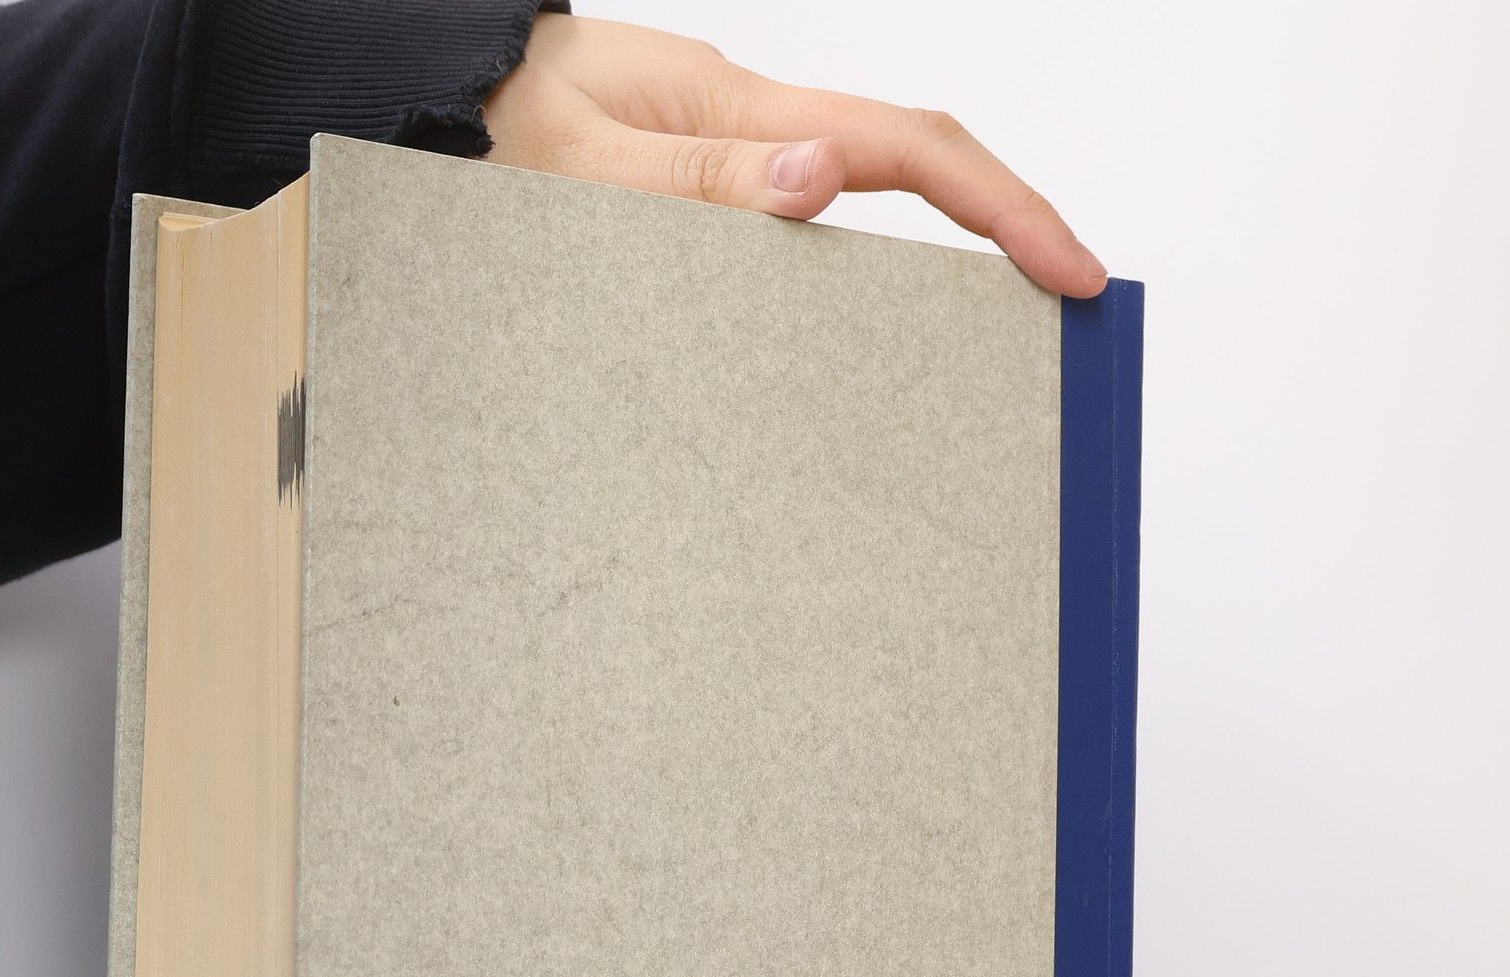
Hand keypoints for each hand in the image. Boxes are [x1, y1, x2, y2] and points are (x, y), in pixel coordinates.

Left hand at [484, 15, 1105, 297]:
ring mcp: (734, 157)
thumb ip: (690, 184)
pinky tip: (864, 325)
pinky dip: (856, 268)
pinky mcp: (707, 190)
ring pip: (864, 198)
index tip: (1070, 268)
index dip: (1004, 205)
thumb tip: (818, 178)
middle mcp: (750, 129)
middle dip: (1003, 225)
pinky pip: (803, 224)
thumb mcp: (578, 167)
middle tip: (1061, 312)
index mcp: (734, 111)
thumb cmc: (491, 129)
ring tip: (981, 345)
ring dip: (935, 253)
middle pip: (912, 166)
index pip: (905, 149)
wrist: (439, 98)